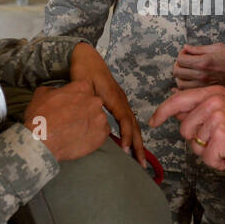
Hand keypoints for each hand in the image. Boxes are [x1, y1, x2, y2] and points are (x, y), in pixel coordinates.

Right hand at [22, 81, 108, 161]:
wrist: (41, 140)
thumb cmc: (40, 118)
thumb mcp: (41, 93)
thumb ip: (54, 89)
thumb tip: (56, 91)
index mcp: (82, 87)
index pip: (84, 90)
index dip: (77, 99)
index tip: (71, 106)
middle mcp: (94, 101)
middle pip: (93, 104)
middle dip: (85, 111)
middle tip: (73, 120)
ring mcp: (100, 118)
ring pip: (98, 119)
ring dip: (90, 123)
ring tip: (76, 131)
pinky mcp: (102, 134)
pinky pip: (102, 133)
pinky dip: (93, 136)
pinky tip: (81, 138)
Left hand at [69, 42, 146, 165]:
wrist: (87, 58)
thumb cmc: (83, 70)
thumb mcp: (83, 83)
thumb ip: (86, 98)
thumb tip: (89, 113)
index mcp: (114, 97)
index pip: (125, 120)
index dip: (127, 135)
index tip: (126, 150)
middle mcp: (121, 100)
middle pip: (133, 125)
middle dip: (138, 145)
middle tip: (141, 164)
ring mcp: (121, 102)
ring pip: (133, 125)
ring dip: (137, 142)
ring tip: (140, 160)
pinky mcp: (118, 104)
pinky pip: (128, 122)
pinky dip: (132, 135)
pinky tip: (131, 146)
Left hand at [150, 85, 224, 171]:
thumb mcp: (223, 108)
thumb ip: (198, 107)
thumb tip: (174, 106)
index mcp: (213, 93)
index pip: (179, 100)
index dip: (162, 111)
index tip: (153, 121)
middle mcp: (214, 103)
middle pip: (185, 129)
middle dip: (197, 140)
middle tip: (217, 139)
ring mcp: (217, 120)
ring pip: (195, 145)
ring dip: (208, 151)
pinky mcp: (221, 138)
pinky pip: (206, 158)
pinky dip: (217, 162)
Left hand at [173, 43, 224, 91]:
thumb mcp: (217, 47)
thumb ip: (198, 49)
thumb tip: (186, 48)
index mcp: (203, 62)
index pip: (180, 59)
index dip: (181, 54)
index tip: (186, 52)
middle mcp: (202, 76)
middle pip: (177, 72)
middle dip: (178, 64)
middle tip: (185, 61)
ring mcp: (204, 85)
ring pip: (180, 84)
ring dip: (180, 76)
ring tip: (187, 71)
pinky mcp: (208, 91)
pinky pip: (189, 93)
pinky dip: (183, 89)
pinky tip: (184, 84)